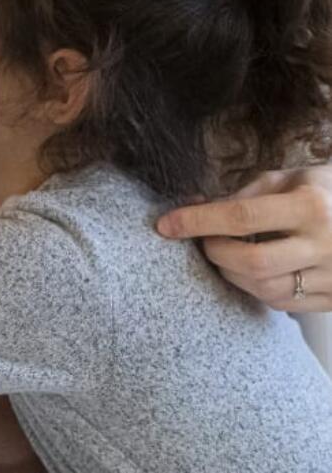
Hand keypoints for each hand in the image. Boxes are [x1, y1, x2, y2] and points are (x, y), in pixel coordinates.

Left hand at [156, 166, 331, 310]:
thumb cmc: (323, 191)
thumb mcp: (289, 179)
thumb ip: (244, 194)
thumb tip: (194, 205)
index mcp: (311, 205)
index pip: (240, 216)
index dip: (196, 221)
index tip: (165, 224)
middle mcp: (325, 243)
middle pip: (251, 262)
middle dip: (215, 254)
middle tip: (204, 242)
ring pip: (265, 289)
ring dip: (232, 274)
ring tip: (226, 255)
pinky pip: (283, 303)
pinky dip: (256, 289)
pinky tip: (251, 272)